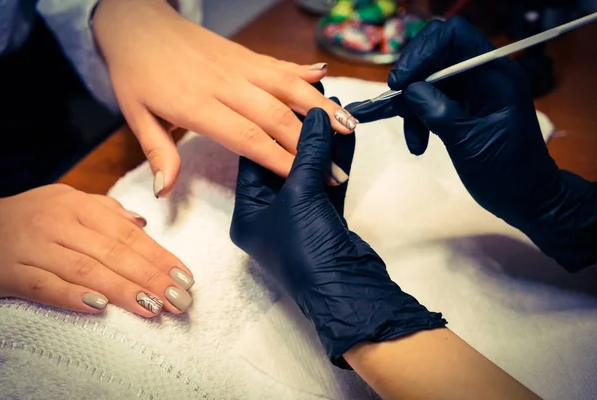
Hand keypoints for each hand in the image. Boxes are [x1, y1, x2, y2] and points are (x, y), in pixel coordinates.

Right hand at [0, 185, 193, 316]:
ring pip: (85, 270)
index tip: (185, 277)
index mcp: (78, 206)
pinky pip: (45, 287)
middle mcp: (58, 223)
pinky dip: (72, 297)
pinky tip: (99, 309)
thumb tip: (143, 224)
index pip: (128, 234)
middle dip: (151, 277)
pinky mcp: (11, 273)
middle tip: (179, 299)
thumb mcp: (67, 201)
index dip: (159, 256)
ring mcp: (34, 248)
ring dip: (122, 290)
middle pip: (113, 253)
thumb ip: (106, 212)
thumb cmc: (32, 215)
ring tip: (153, 307)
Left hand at [92, 0, 357, 196]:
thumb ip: (158, 153)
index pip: (247, 138)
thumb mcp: (135, 115)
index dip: (279, 160)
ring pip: (288, 87)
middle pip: (276, 116)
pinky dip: (304, 71)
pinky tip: (325, 77)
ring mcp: (240, 65)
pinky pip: (280, 64)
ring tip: (348, 127)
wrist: (137, 22)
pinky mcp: (246, 54)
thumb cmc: (135, 73)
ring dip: (321, 107)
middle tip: (336, 171)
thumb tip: (164, 192)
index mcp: (196, 104)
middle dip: (310, 145)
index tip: (304, 180)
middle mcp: (225, 84)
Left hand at [230, 107, 445, 366]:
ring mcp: (298, 218)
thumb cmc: (307, 250)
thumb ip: (308, 153)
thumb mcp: (301, 196)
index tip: (282, 97)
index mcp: (248, 212)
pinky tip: (348, 137)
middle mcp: (269, 214)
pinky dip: (337, 162)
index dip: (268, 125)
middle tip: (314, 95)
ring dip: (323, 143)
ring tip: (336, 109)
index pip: (252, 157)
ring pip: (309, 171)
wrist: (348, 292)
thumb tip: (317, 115)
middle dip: (300, 130)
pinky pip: (328, 184)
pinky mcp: (325, 221)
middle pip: (282, 161)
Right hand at [351, 17, 596, 269]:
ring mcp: (471, 91)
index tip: (399, 82)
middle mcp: (482, 75)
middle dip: (411, 79)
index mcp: (494, 74)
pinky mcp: (461, 107)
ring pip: (428, 80)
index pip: (454, 37)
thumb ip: (437, 111)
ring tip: (412, 139)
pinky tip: (417, 145)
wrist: (526, 198)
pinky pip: (430, 101)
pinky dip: (417, 120)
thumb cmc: (507, 172)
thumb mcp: (469, 142)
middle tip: (393, 103)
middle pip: (436, 54)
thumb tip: (408, 89)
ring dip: (411, 107)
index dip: (422, 52)